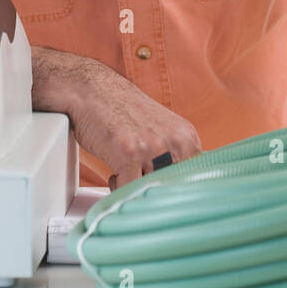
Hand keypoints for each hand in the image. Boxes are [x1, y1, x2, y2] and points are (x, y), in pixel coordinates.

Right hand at [31, 46, 201, 188]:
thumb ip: (174, 156)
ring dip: (135, 189)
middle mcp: (175, 141)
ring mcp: (153, 147)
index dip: (178, 192)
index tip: (167, 197)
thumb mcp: (160, 130)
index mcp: (186, 136)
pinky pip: (129, 190)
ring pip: (151, 191)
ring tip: (126, 173)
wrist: (92, 90)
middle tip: (139, 183)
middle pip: (173, 188)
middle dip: (154, 192)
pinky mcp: (130, 154)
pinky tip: (114, 174)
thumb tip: (180, 190)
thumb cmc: (121, 113)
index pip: (195, 179)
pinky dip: (119, 189)